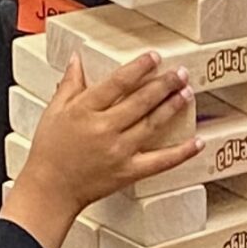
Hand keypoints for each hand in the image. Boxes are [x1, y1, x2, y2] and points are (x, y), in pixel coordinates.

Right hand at [19, 54, 200, 212]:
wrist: (50, 190)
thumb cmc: (49, 152)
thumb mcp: (53, 112)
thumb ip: (69, 84)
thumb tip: (77, 59)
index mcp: (84, 111)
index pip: (117, 83)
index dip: (139, 68)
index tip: (154, 57)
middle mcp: (104, 130)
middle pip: (140, 101)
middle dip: (163, 84)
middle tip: (180, 72)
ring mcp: (118, 151)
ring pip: (152, 124)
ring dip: (172, 107)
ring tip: (187, 92)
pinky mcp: (128, 172)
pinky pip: (160, 162)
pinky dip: (181, 153)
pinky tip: (197, 142)